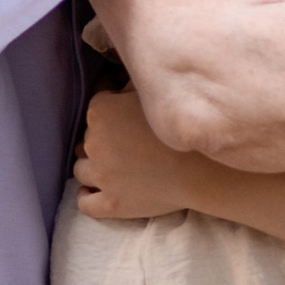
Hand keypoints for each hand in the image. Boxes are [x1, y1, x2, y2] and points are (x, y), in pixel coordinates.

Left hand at [74, 86, 198, 220]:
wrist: (202, 168)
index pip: (97, 106)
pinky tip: (94, 191)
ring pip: (81, 169)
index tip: (127, 115)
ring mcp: (101, 176)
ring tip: (113, 166)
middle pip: (88, 139)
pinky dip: (87, 196)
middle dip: (104, 139)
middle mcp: (94, 143)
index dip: (113, 109)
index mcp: (101, 111)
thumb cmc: (181, 126)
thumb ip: (131, 82)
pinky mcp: (111, 203)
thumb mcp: (154, 93)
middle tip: (128, 142)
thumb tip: (119, 82)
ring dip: (94, 166)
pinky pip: (85, 203)